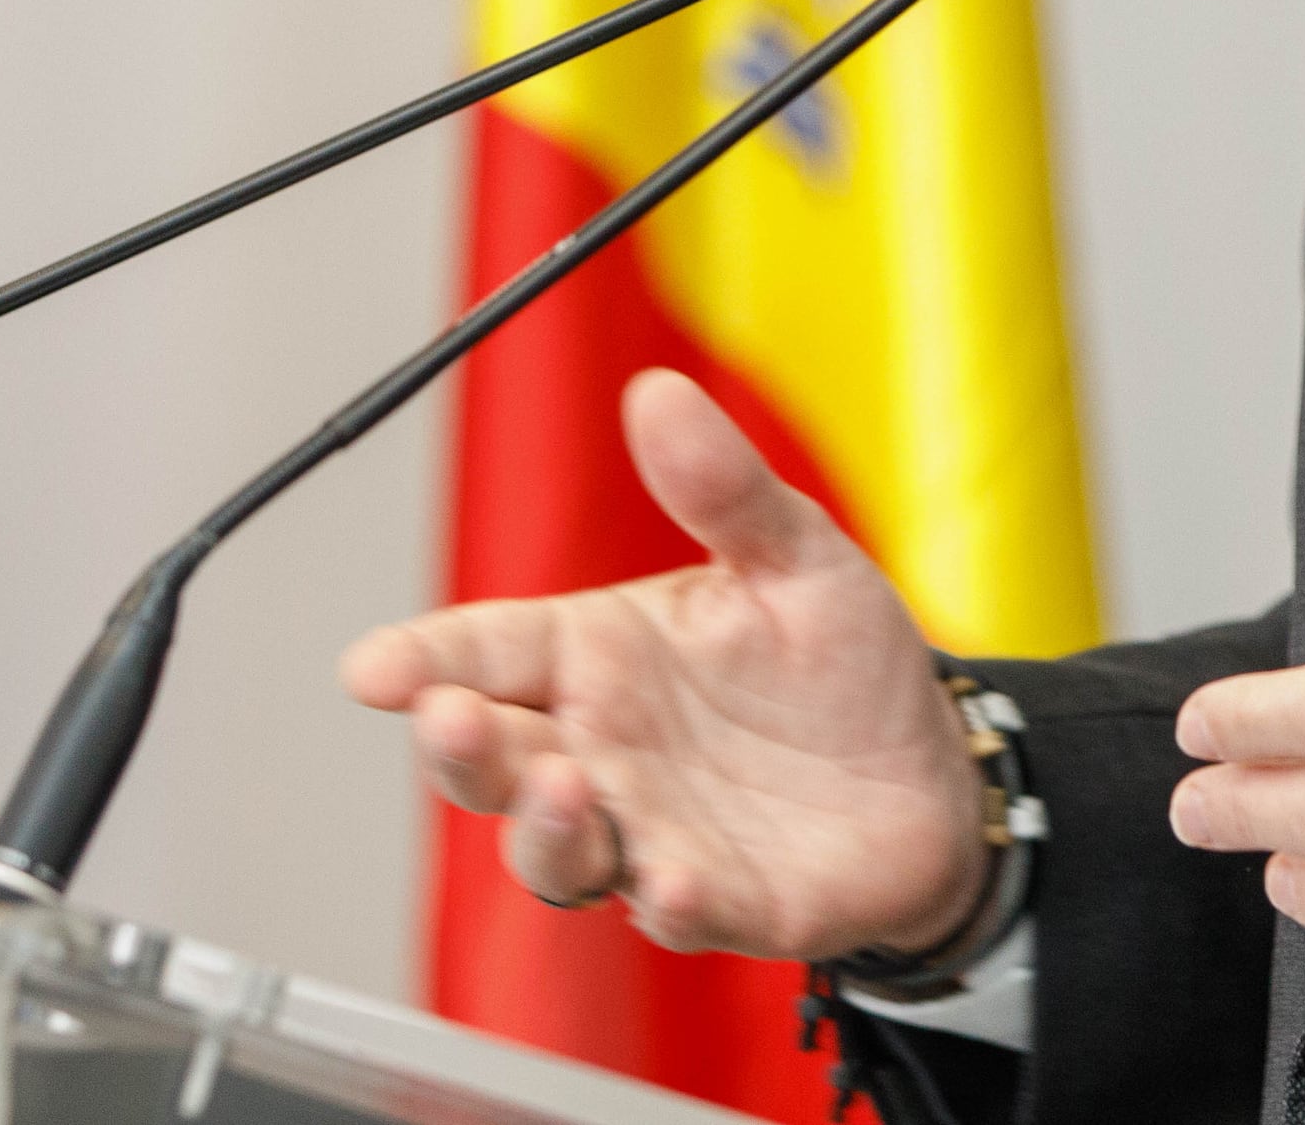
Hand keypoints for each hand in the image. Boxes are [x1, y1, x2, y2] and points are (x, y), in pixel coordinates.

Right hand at [339, 368, 988, 963]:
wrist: (933, 770)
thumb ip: (721, 487)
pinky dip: (670, 901)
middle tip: (447, 717)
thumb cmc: (839, 664)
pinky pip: (680, 910)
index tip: (371, 665)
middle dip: (460, 746)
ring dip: (546, 829)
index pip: (491, 649)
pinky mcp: (727, 901)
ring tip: (561, 789)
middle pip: (496, 761)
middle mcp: (606, 753)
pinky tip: (673, 881)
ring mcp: (654, 833)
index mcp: (602, 657)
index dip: (426, 657)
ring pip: (560, 852)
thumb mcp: (793, 554)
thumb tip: (660, 394)